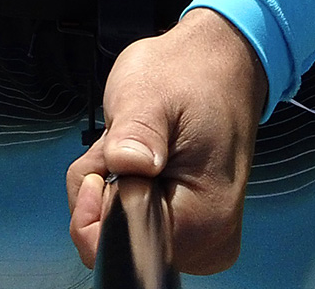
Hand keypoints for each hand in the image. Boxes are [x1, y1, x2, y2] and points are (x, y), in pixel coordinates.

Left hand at [66, 9, 268, 274]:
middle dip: (102, 191)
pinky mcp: (187, 229)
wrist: (218, 64)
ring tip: (133, 142)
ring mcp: (198, 240)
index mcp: (204, 220)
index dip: (96, 210)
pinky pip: (131, 223)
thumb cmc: (189, 74)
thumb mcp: (152, 91)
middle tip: (122, 141)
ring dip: (110, 186)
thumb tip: (125, 165)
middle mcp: (206, 244)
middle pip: (117, 243)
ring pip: (118, 232)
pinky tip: (139, 156)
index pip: (126, 250)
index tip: (106, 159)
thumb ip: (137, 131)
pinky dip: (120, 188)